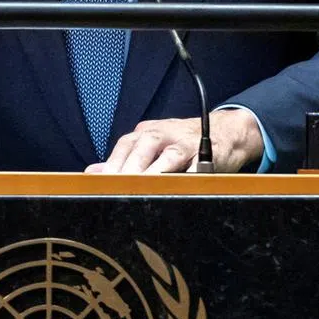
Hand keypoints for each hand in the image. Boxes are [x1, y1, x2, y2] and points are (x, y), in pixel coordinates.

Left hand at [85, 109, 263, 173]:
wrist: (225, 130)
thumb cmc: (182, 142)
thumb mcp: (151, 145)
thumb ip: (124, 159)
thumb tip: (93, 172)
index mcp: (147, 133)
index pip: (125, 146)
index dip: (112, 164)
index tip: (99, 183)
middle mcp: (164, 134)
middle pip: (143, 148)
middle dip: (130, 168)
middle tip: (118, 188)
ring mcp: (186, 143)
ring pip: (169, 155)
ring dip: (155, 172)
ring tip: (143, 189)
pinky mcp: (208, 154)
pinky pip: (198, 166)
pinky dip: (189, 176)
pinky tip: (180, 188)